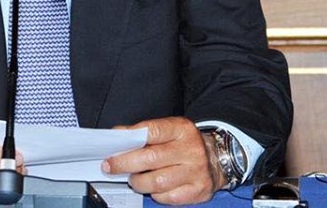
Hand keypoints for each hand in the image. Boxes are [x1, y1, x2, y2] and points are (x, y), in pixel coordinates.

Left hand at [102, 116, 222, 204]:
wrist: (216, 159)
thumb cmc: (183, 144)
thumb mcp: (169, 130)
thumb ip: (145, 133)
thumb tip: (117, 137)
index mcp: (182, 129)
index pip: (152, 131)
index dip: (129, 137)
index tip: (113, 144)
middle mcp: (191, 150)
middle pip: (150, 159)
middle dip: (124, 164)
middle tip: (110, 166)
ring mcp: (196, 171)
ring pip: (156, 182)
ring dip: (138, 182)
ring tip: (133, 178)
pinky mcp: (197, 191)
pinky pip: (167, 197)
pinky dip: (155, 194)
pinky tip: (153, 187)